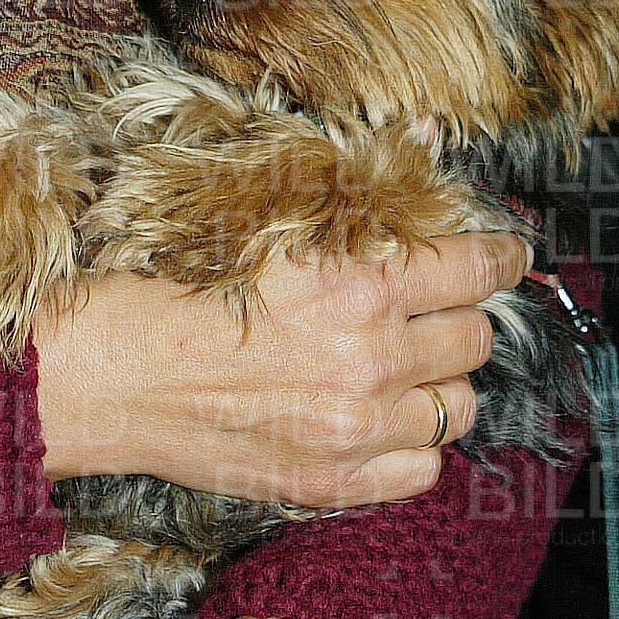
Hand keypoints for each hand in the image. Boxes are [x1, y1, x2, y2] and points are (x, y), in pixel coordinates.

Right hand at [31, 230, 530, 506]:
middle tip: (431, 310)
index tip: (505, 256)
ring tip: (404, 368)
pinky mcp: (334, 482)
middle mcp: (371, 357)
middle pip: (476, 339)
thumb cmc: (181, 285)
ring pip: (461, 407)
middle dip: (460, 318)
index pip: (475, 267)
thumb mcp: (271, 218)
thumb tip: (432, 136)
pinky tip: (379, 419)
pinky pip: (423, 470)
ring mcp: (356, 427)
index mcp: (360, 282)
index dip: (500, 257)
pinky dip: (411, 445)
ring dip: (441, 384)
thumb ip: (364, 187)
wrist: (114, 374)